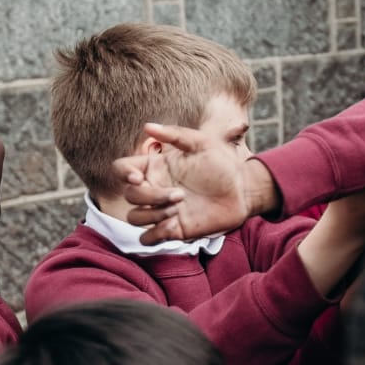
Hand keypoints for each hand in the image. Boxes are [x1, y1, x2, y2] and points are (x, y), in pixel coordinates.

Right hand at [114, 122, 264, 243]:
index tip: (138, 177)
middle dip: (151, 196)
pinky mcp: (172, 229)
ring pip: (135, 218)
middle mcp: (154, 188)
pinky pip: (148, 238)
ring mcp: (161, 210)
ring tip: (179, 209)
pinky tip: (175, 225)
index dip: (123, 173)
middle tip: (180, 194)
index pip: (122, 169)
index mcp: (155, 167)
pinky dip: (155, 234)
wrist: (242, 189)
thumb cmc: (222, 163)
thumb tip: (148, 126)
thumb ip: (176, 134)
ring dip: (153, 215)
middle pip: (130, 196)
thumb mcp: (202, 143)